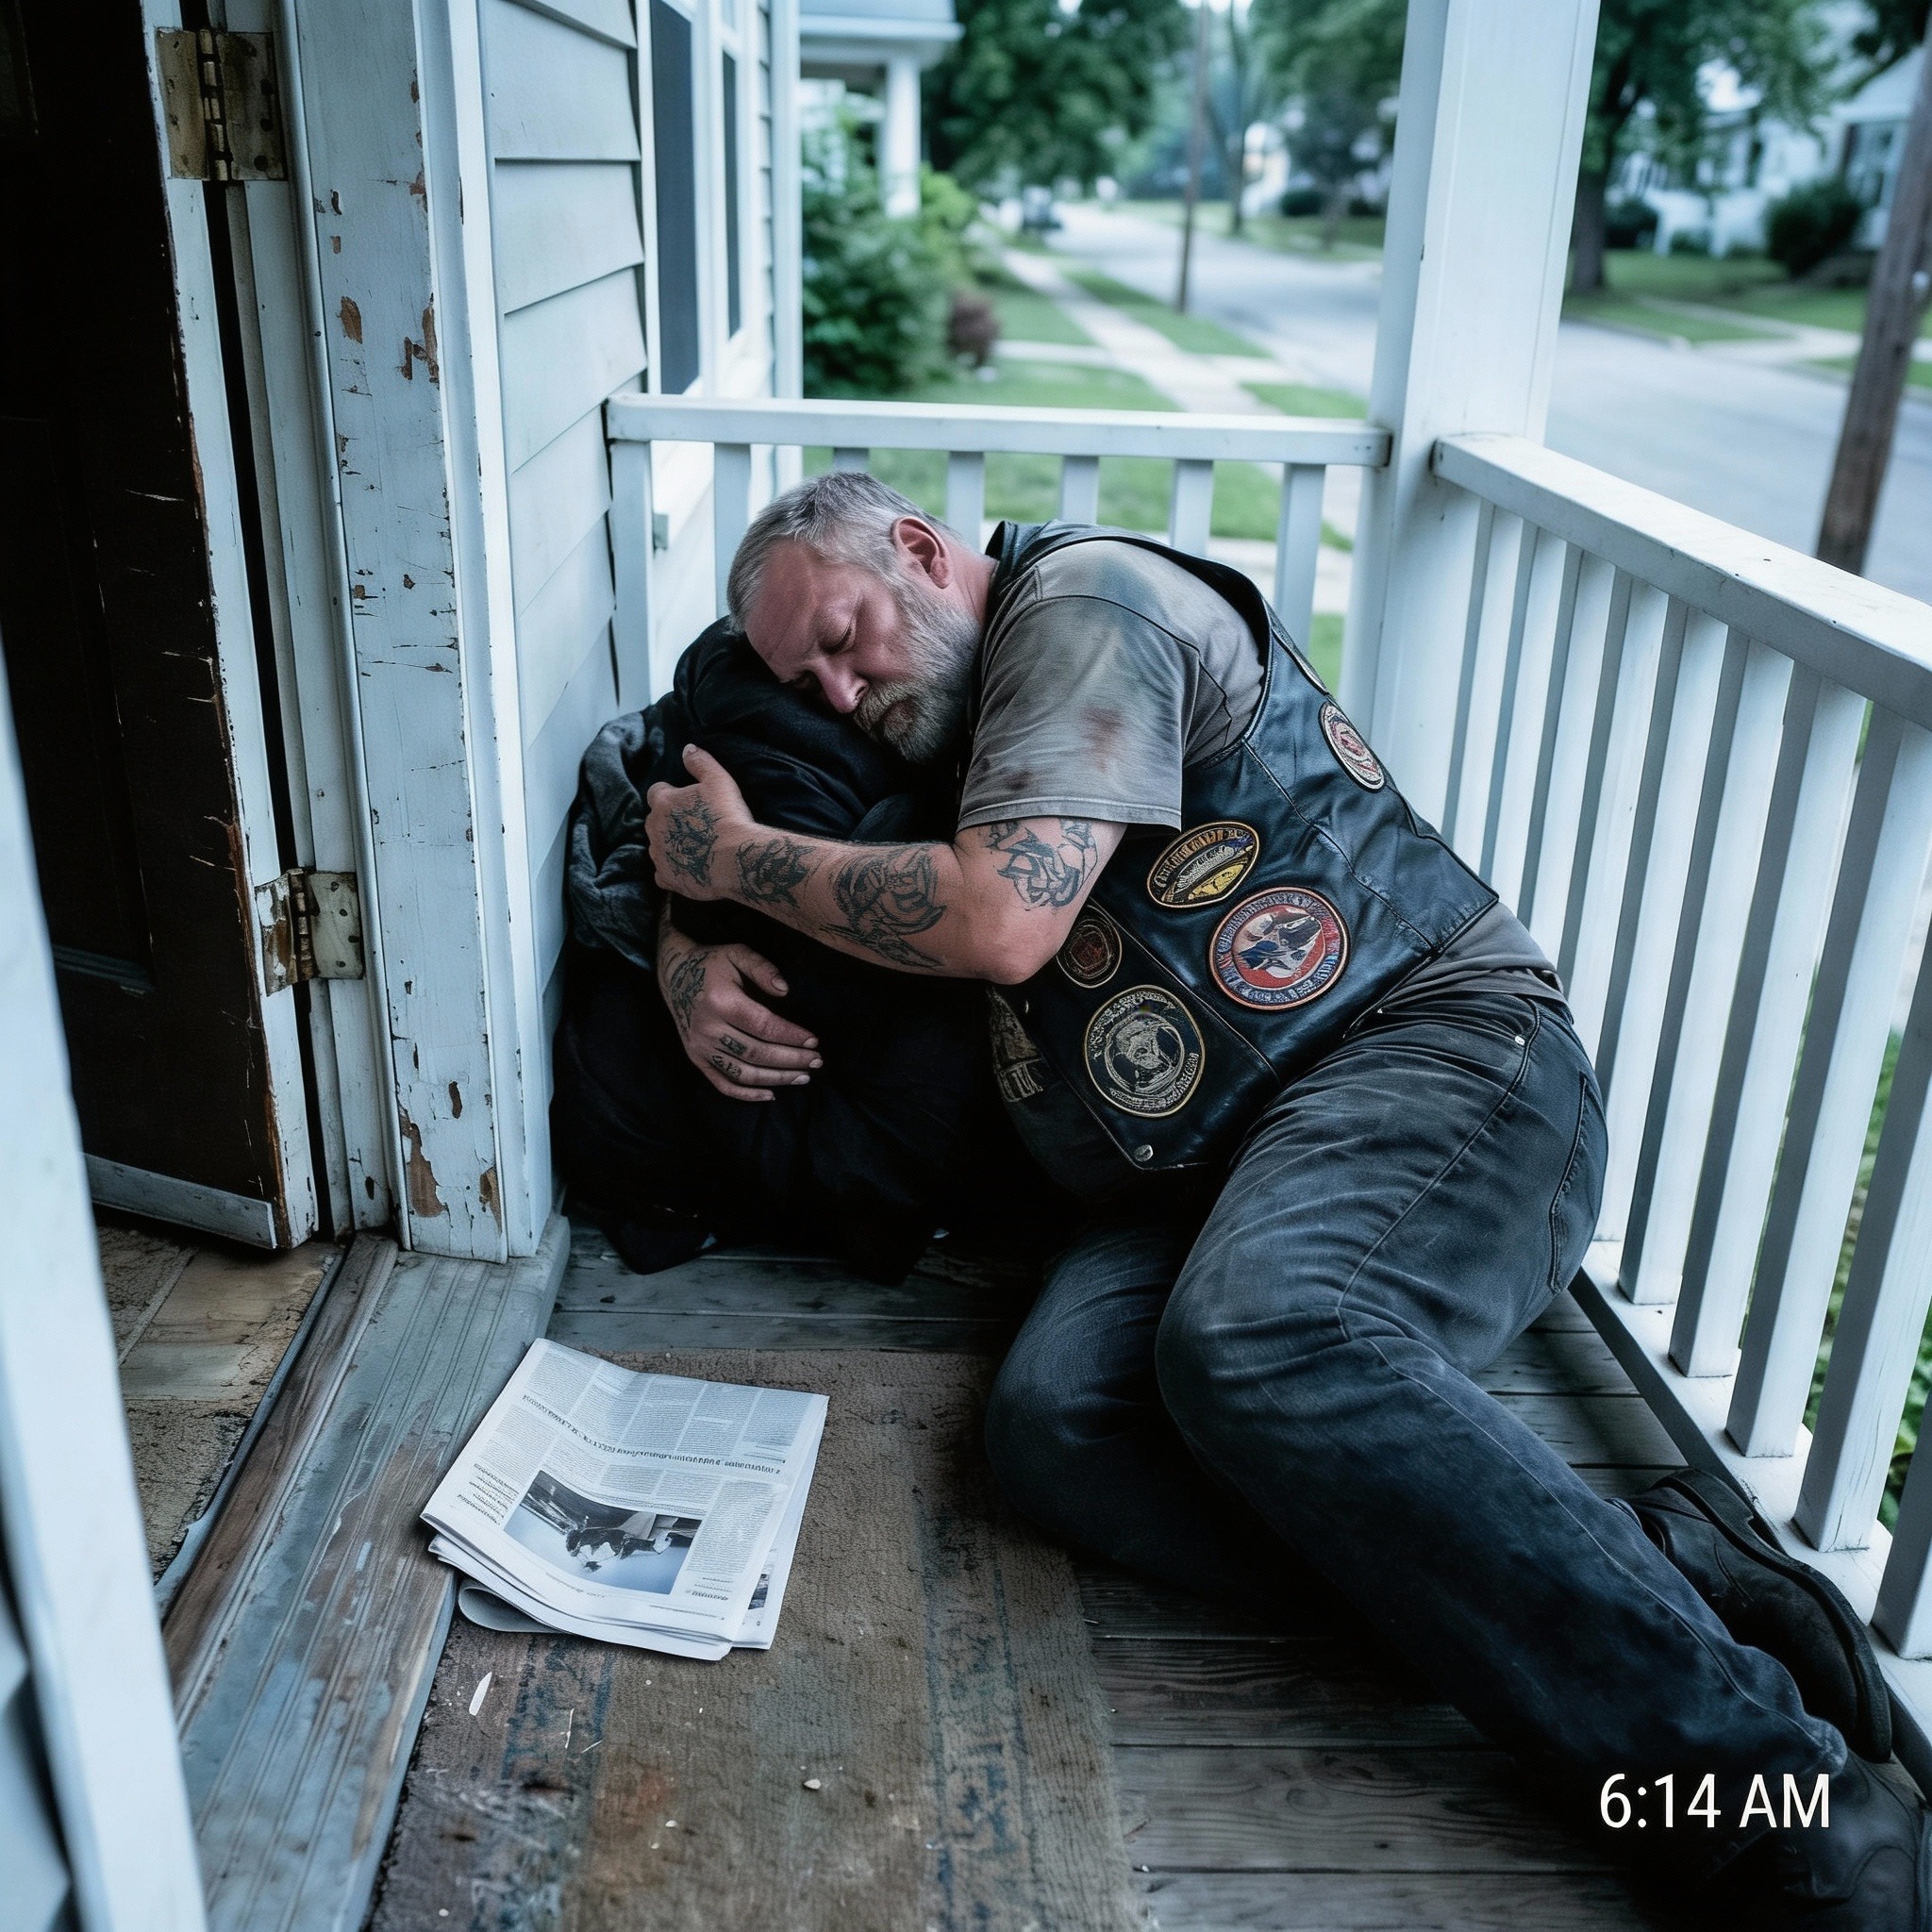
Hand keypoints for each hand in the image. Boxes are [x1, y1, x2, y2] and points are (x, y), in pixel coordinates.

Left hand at [646, 745, 754, 900]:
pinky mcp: (666, 878)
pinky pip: (662, 872)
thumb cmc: (727, 816)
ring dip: (670, 844)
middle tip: (694, 824)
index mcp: (663, 802)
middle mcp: (654, 828)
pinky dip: (672, 869)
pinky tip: (688, 869)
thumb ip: (700, 762)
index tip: (686, 800)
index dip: (670, 794)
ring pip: (657, 846)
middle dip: (668, 820)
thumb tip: (687, 748)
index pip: (656, 792)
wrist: (735, 858)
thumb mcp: (719, 780)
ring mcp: (659, 855)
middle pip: (655, 820)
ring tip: (694, 847)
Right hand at [656, 926, 820, 1102]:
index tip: (814, 1040)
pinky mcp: (696, 1058)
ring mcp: (700, 1048)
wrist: (674, 974)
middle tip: (817, 1061)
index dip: (791, 1036)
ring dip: (776, 1079)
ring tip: (803, 1077)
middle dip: (791, 1060)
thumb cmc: (712, 963)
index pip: (764, 1026)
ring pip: (744, 1073)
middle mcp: (708, 1029)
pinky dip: (746, 1095)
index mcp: (721, 1001)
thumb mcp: (737, 953)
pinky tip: (771, 1095)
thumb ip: (762, 967)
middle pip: (757, 1053)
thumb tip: (785, 990)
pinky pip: (722, 1083)